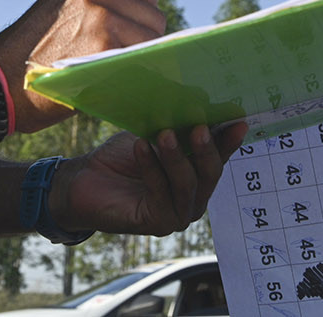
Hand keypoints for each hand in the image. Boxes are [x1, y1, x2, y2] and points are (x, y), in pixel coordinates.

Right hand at [0, 0, 164, 131]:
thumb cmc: (32, 57)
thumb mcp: (64, 11)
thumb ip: (104, 8)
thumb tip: (150, 29)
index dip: (141, 17)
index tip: (128, 37)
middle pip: (153, 15)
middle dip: (145, 42)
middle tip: (121, 62)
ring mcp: (101, 14)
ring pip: (153, 40)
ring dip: (143, 60)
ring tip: (117, 73)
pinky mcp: (105, 42)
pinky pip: (144, 59)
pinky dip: (137, 74)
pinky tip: (119, 83)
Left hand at [50, 123, 248, 236]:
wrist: (84, 181)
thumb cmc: (121, 157)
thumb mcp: (153, 134)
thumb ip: (178, 125)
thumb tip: (199, 98)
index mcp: (198, 175)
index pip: (219, 156)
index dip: (229, 139)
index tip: (238, 120)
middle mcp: (194, 197)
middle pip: (210, 175)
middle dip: (206, 150)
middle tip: (199, 127)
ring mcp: (178, 214)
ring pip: (187, 185)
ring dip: (176, 158)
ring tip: (165, 133)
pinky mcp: (157, 223)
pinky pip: (161, 194)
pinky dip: (152, 168)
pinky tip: (141, 147)